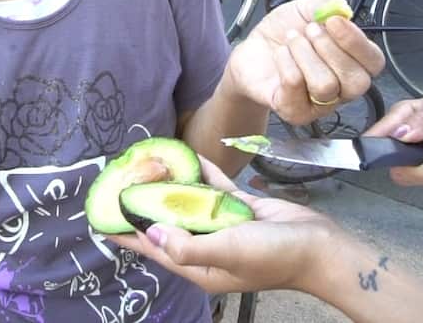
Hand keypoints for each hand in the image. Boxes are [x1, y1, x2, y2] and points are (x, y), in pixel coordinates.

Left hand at [107, 157, 339, 294]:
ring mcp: (223, 225)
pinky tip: (185, 156)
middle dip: (146, 201)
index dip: (128, 234)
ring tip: (149, 163)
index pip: (154, 248)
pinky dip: (200, 173)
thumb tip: (150, 231)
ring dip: (171, 184)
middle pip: (167, 221)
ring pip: (189, 202)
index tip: (102, 218)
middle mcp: (206, 245)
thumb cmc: (274, 256)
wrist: (320, 247)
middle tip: (125, 177)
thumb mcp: (228, 252)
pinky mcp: (240, 208)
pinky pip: (214, 188)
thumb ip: (188, 245)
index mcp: (198, 265)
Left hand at [227, 0, 384, 124]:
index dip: (356, 41)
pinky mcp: (294, 110)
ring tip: (292, 41)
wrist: (254, 51)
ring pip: (325, 85)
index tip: (333, 21)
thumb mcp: (307, 9)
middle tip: (309, 31)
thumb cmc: (286, 34)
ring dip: (304, 54)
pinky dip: (286, 62)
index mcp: (353, 62)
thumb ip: (326, 4)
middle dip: (329, 48)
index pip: (374, 62)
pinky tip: (281, 55)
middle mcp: (342, 88)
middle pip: (356, 81)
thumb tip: (340, 7)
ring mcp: (319, 104)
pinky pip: (295, 86)